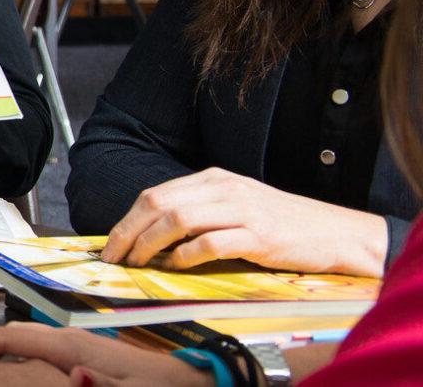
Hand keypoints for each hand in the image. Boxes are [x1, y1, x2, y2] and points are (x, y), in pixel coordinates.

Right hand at [0, 324, 210, 386]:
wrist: (207, 382)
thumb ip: (98, 384)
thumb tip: (72, 374)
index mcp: (76, 347)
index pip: (11, 339)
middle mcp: (72, 342)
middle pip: (6, 340)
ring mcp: (78, 349)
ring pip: (18, 348)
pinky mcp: (87, 361)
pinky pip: (33, 358)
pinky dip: (8, 362)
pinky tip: (3, 373)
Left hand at [101, 167, 385, 274]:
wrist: (335, 232)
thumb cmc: (282, 223)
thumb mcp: (236, 205)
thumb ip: (199, 213)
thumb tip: (153, 237)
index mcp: (213, 178)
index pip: (155, 194)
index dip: (127, 220)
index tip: (111, 245)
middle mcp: (223, 188)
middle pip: (158, 203)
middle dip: (128, 232)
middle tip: (114, 258)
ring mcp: (241, 210)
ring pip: (177, 220)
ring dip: (150, 244)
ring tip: (139, 264)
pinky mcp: (259, 236)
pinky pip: (210, 243)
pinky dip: (185, 257)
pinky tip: (176, 267)